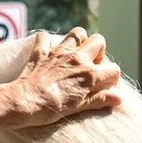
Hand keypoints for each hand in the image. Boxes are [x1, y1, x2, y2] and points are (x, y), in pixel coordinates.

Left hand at [3, 27, 122, 126]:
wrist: (23, 103)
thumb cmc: (50, 109)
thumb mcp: (78, 108)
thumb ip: (99, 100)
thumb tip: (118, 99)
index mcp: (89, 75)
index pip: (113, 70)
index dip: (111, 78)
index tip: (104, 86)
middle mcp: (77, 59)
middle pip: (99, 42)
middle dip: (99, 52)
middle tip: (90, 65)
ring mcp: (59, 53)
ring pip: (77, 33)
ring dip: (78, 40)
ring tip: (74, 53)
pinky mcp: (42, 52)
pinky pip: (45, 37)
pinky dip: (47, 41)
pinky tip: (48, 50)